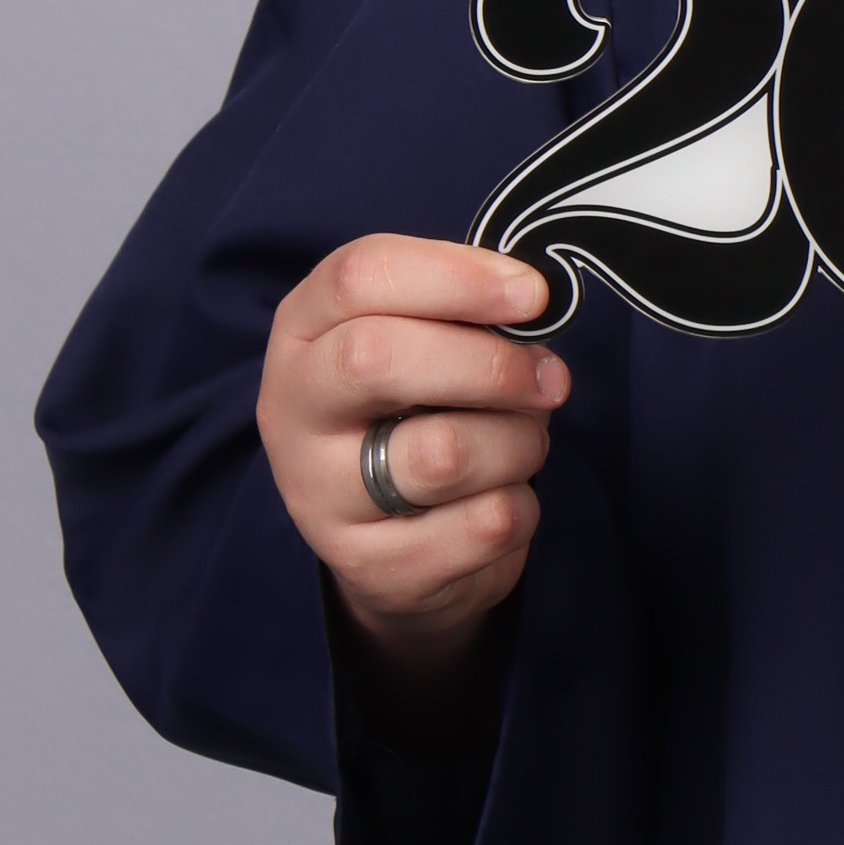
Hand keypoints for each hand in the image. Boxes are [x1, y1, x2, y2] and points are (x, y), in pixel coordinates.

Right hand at [256, 236, 567, 698]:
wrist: (394, 548)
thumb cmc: (419, 413)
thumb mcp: (422, 344)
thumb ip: (463, 313)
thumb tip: (532, 302)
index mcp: (302, 332)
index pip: (358, 277)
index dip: (457, 277)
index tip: (534, 295)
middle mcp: (292, 411)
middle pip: (377, 358)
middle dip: (489, 364)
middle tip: (551, 379)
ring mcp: (320, 496)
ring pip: (444, 452)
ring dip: (519, 441)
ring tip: (525, 442)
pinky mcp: (373, 567)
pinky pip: (484, 523)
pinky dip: (523, 504)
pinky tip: (504, 498)